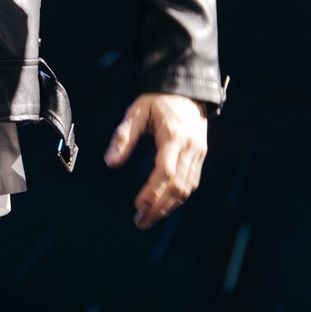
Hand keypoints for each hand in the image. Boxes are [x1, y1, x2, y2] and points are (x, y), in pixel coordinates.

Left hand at [105, 92, 207, 228]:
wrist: (187, 90)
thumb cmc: (158, 100)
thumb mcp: (136, 112)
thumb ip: (123, 137)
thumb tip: (110, 162)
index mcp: (173, 135)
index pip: (165, 171)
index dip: (153, 191)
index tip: (138, 205)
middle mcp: (189, 146)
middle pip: (177, 185)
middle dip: (158, 206)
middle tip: (140, 221)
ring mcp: (198, 152)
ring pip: (186, 188)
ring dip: (168, 207)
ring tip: (149, 218)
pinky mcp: (200, 155)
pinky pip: (191, 182)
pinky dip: (178, 198)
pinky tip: (164, 206)